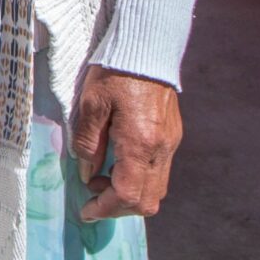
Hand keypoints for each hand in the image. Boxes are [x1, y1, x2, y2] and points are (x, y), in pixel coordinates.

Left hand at [72, 67, 182, 220]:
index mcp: (140, 143)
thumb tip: (87, 173)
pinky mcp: (173, 137)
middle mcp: (161, 149)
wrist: (147, 49)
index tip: (86, 210)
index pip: (128, 195)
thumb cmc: (114, 73)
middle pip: (147, 201)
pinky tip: (118, 162)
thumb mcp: (90, 104)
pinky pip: (159, 172)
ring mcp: (171, 144)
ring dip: (130, 194)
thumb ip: (88, 142)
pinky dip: (139, 178)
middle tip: (93, 194)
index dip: (106, 208)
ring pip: (157, 190)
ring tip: (101, 175)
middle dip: (118, 207)